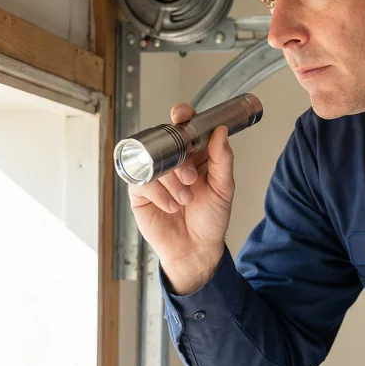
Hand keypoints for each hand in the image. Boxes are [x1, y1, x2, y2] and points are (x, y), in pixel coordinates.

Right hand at [128, 103, 234, 294]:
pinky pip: (143, 181)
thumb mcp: (224, 188)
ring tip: (185, 199)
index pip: (185, 127)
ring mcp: (155, 175)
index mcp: (194, 155)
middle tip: (190, 177)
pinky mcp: (140, 192)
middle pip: (165, 141)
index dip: (182, 116)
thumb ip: (222, 159)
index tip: (182, 116)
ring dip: (171, 181)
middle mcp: (173, 162)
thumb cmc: (210, 219)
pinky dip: (159, 194)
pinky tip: (171, 206)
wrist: (196, 249)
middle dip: (178, 158)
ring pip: (154, 162)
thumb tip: (221, 132)